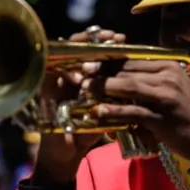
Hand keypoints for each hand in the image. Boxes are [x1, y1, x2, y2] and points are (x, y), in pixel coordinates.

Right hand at [34, 27, 124, 182]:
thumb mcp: (108, 110)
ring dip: (80, 54)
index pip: (92, 50)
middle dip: (93, 40)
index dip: (106, 42)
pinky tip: (80, 78)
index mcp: (83, 75)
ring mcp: (53, 81)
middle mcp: (66, 73)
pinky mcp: (43, 93)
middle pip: (76, 46)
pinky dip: (65, 76)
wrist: (66, 153)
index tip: (122, 39)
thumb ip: (120, 96)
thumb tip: (145, 82)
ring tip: (98, 53)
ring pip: (62, 57)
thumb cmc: (88, 131)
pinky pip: (51, 77)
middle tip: (111, 37)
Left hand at [90, 59, 189, 163]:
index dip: (111, 60)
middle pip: (128, 70)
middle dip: (102, 71)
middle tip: (81, 74)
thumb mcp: (176, 90)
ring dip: (103, 87)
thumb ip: (154, 81)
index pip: (134, 59)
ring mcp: (165, 97)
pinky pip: (132, 111)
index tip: (91, 62)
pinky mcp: (161, 117)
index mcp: (171, 67)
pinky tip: (99, 111)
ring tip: (84, 89)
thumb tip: (127, 76)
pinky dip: (114, 110)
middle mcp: (168, 77)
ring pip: (127, 87)